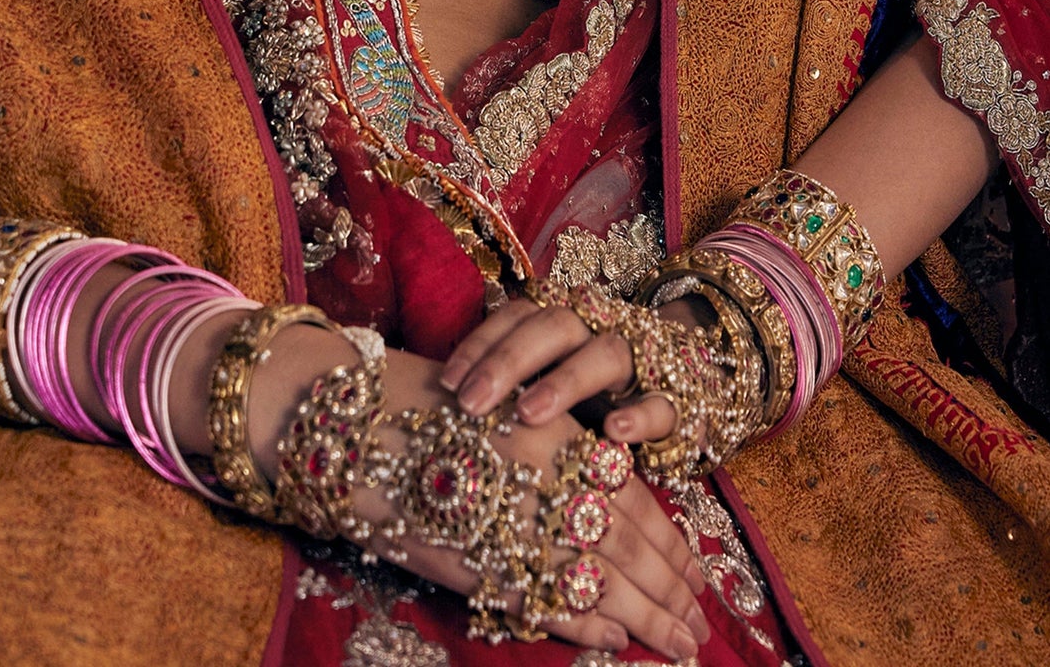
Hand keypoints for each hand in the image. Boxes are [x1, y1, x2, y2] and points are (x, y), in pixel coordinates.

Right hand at [209, 327, 709, 659]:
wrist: (348, 425)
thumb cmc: (426, 407)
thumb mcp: (506, 414)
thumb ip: (560, 457)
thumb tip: (615, 493)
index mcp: (555, 436)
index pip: (636, 499)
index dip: (672, 543)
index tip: (697, 573)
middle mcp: (545, 480)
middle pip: (629, 546)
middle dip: (671, 590)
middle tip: (700, 626)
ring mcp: (514, 526)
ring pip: (601, 580)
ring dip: (645, 617)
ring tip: (677, 643)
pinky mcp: (480, 564)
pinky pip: (547, 601)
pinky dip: (584, 623)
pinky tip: (613, 638)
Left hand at [444, 291, 686, 445]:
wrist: (685, 374)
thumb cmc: (593, 385)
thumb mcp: (553, 377)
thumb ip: (514, 383)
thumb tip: (444, 403)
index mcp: (566, 316)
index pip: (517, 316)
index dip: (481, 345)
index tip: (447, 383)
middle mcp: (601, 326)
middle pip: (552, 327)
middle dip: (510, 361)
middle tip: (471, 403)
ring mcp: (642, 358)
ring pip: (604, 355)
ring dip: (565, 381)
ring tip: (529, 413)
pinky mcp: (679, 397)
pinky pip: (661, 401)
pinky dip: (640, 414)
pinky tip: (614, 432)